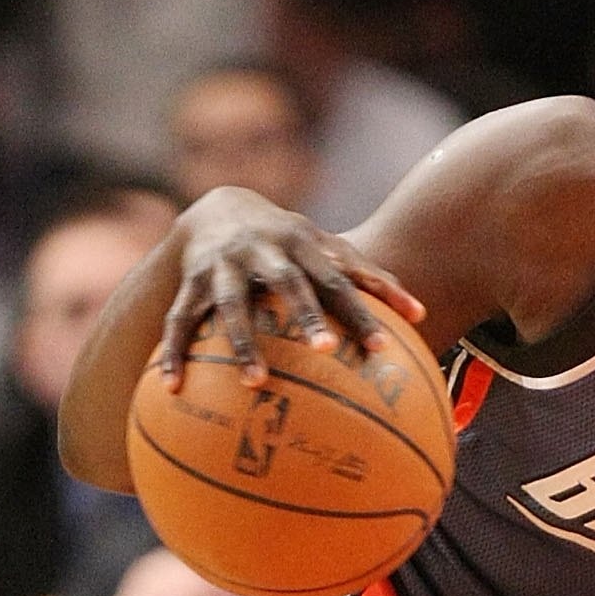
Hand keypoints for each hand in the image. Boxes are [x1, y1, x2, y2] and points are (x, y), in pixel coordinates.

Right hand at [155, 191, 425, 390]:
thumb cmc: (289, 243)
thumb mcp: (327, 249)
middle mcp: (262, 251)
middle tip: (324, 349)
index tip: (380, 347)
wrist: (219, 208)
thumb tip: (422, 315)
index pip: (337, 280)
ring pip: (230, 304)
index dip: (359, 310)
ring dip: (242, 342)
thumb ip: (370, 279)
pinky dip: (173, 352)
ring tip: (255, 382)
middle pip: (286, 282)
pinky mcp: (189, 283)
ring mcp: (222, 266)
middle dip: (304, 313)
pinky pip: (178, 320)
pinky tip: (171, 387)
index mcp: (302, 245)